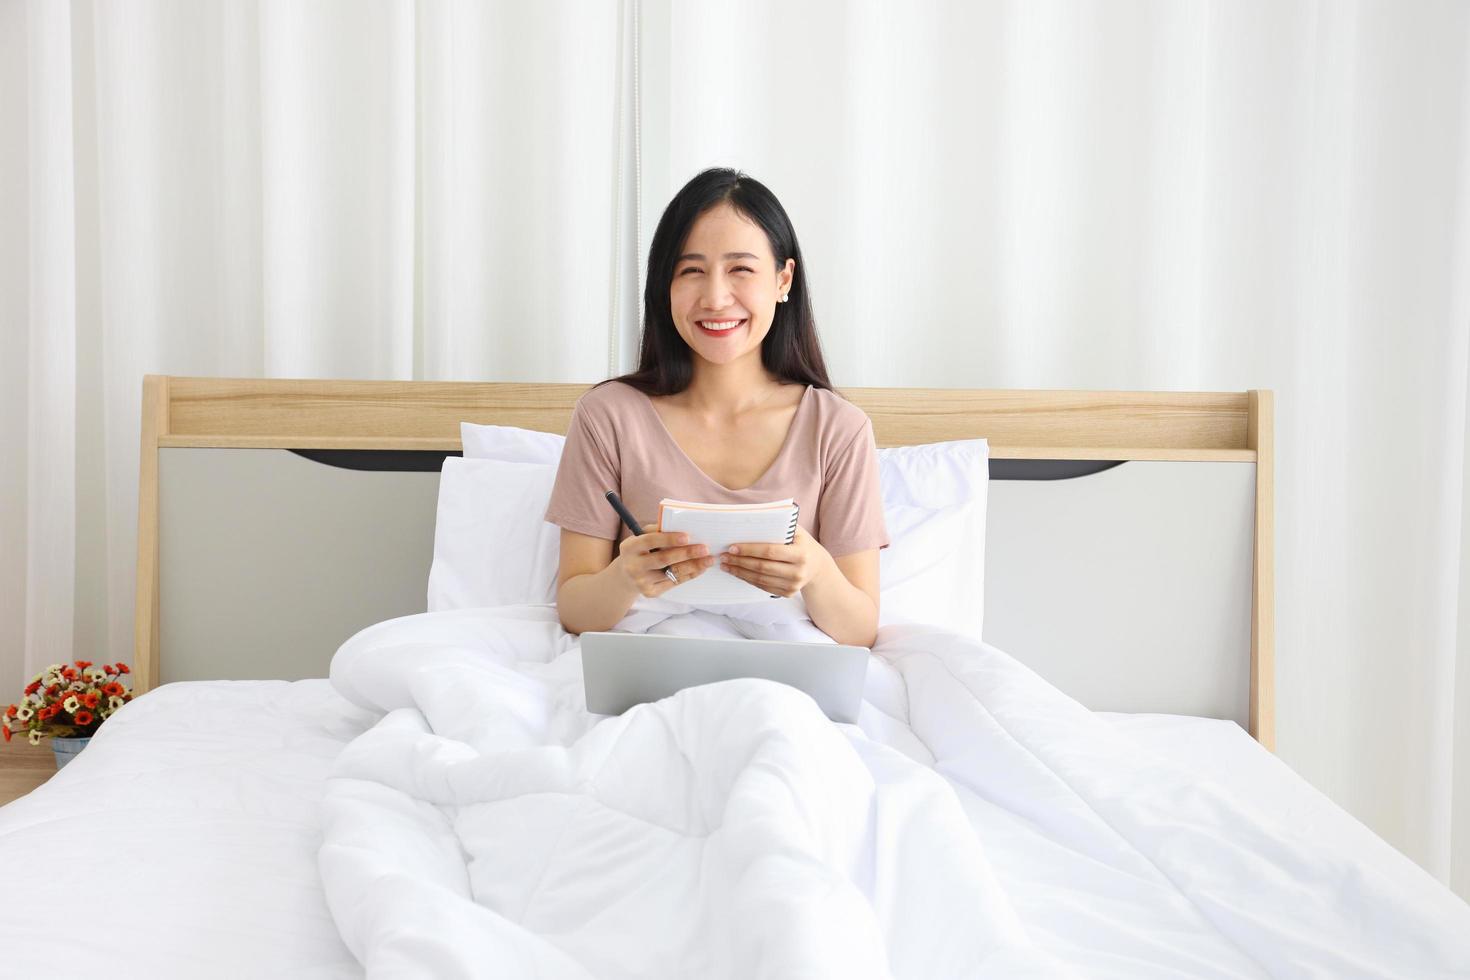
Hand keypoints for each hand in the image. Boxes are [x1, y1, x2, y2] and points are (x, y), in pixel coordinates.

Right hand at [615, 523, 713, 597]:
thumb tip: (682, 525)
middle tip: (705, 549)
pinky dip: (689, 575)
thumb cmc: (640, 550)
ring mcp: (642, 581)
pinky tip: (700, 568)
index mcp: (630, 547)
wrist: (626, 576)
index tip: (687, 536)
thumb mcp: (641, 538)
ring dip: (693, 566)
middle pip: (663, 559)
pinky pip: (674, 582)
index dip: (669, 538)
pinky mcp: (650, 592)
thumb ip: (657, 530)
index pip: (650, 541)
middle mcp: (634, 565)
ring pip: (672, 572)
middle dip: (686, 553)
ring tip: (708, 560)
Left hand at [719, 526, 834, 597]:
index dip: (749, 550)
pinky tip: (737, 572)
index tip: (732, 547)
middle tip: (723, 556)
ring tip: (726, 565)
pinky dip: (747, 579)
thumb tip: (751, 519)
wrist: (817, 566)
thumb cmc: (802, 543)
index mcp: (801, 554)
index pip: (770, 551)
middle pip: (762, 567)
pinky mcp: (788, 593)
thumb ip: (779, 525)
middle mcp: (798, 571)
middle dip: (740, 561)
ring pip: (760, 579)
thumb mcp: (796, 531)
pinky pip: (763, 587)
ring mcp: (793, 585)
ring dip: (740, 572)